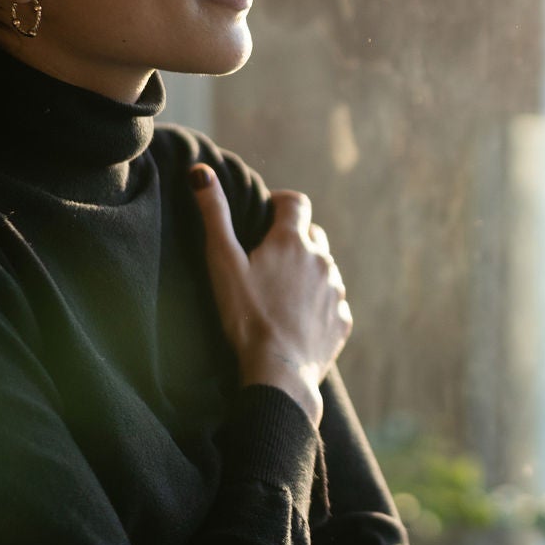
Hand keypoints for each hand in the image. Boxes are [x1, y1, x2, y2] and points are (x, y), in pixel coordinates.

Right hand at [189, 164, 351, 426]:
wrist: (278, 373)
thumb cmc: (246, 317)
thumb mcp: (223, 263)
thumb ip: (213, 215)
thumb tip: (201, 171)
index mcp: (293, 241)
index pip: (296, 202)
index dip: (281, 204)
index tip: (267, 215)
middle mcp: (322, 260)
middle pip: (313, 235)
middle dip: (294, 239)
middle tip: (268, 260)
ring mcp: (336, 291)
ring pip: (324, 269)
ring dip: (307, 273)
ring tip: (281, 294)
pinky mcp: (342, 320)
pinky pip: (333, 303)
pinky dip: (318, 305)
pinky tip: (296, 320)